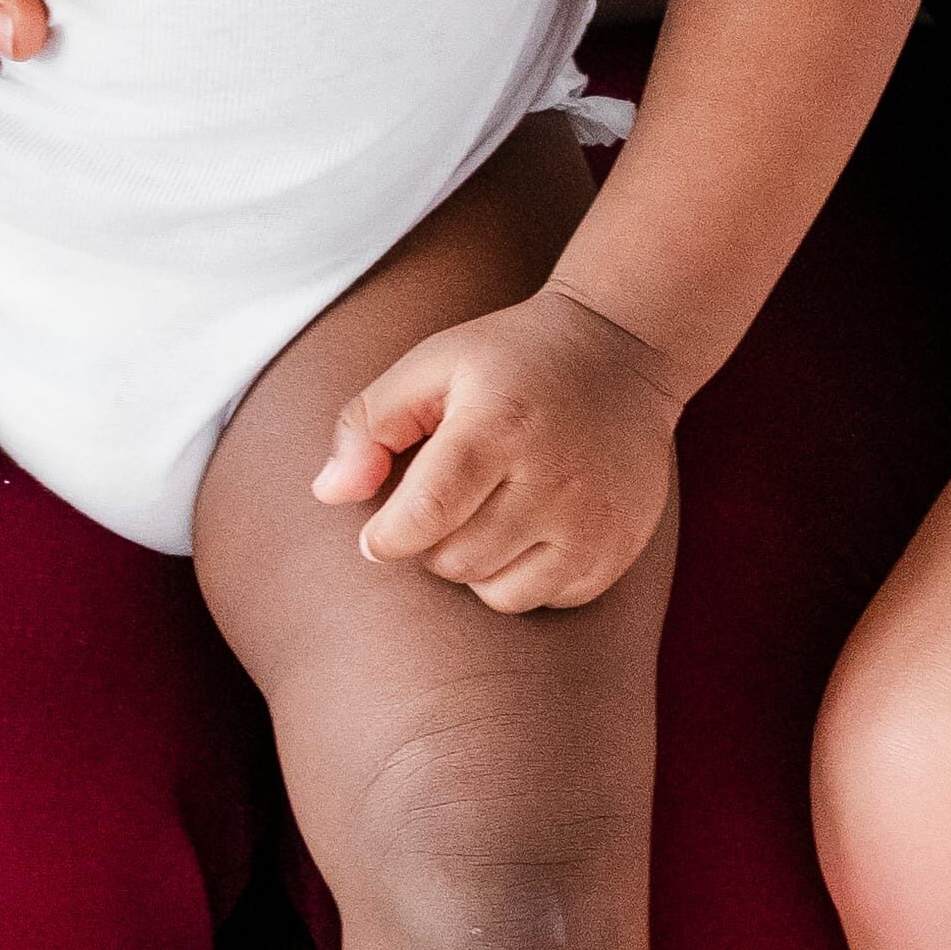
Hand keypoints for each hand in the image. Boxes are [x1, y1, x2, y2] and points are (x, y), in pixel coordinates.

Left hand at [315, 285, 679, 613]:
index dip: (386, 536)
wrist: (622, 350)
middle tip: (445, 503)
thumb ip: (368, 423)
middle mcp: (553, 479)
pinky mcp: (617, 549)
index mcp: (498, 426)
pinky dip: (524, 577)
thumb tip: (328, 493)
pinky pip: (547, 599)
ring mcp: (593, 520)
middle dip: (431, 544)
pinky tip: (530, 527)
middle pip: (455, 561)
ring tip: (487, 514)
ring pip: (498, 594)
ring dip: (475, 566)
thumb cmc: (509, 361)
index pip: (424, 516)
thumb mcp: (433, 365)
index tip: (380, 529)